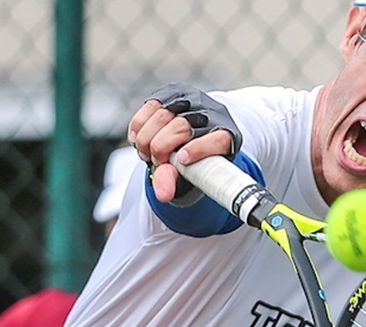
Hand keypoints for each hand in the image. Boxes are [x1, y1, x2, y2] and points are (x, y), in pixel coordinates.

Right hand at [127, 83, 241, 202]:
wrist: (191, 134)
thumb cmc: (192, 160)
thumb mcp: (187, 174)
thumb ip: (173, 182)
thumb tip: (161, 194)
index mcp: (227, 136)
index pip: (217, 140)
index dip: (199, 149)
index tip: (182, 160)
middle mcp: (211, 113)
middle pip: (182, 127)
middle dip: (160, 148)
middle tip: (156, 162)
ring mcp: (191, 99)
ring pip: (162, 115)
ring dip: (146, 139)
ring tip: (146, 154)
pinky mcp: (171, 92)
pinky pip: (149, 107)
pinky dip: (138, 127)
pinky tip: (138, 140)